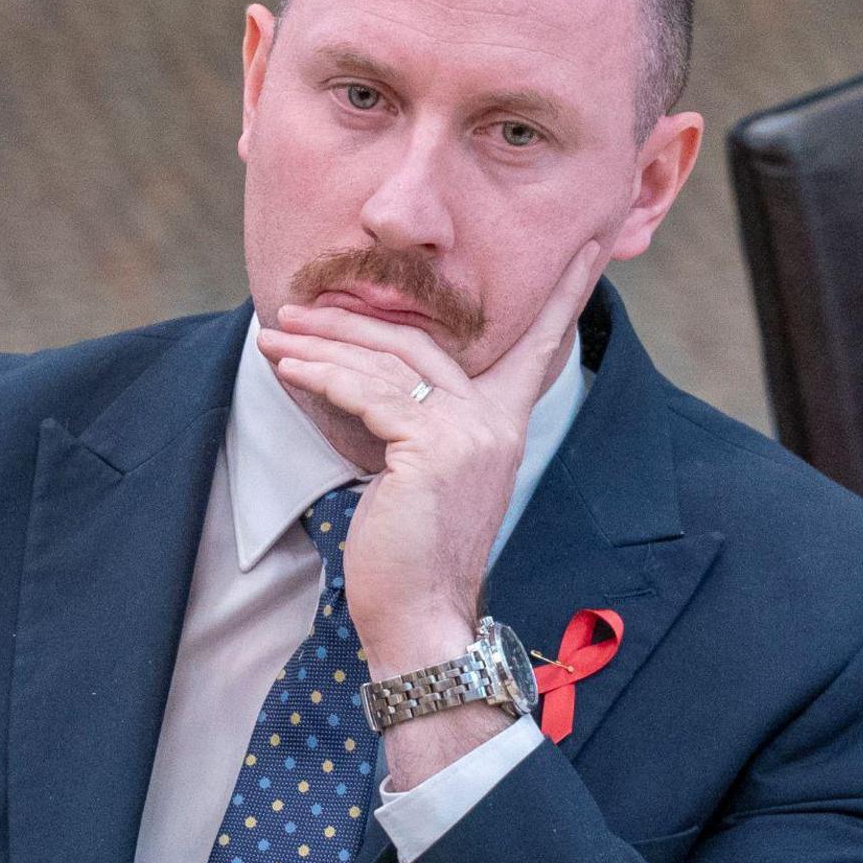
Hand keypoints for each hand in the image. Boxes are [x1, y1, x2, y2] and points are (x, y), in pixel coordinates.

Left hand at [257, 239, 606, 785]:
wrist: (419, 619)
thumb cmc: (410, 558)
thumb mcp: (425, 478)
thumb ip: (419, 426)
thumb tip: (374, 382)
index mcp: (504, 425)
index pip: (539, 346)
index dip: (563, 293)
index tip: (590, 243)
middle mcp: (495, 422)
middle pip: (421, 342)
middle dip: (352, 321)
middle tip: (296, 310)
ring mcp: (468, 432)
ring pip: (386, 364)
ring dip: (319, 346)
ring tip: (272, 337)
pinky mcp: (432, 447)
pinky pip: (367, 394)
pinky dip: (320, 376)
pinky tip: (285, 368)